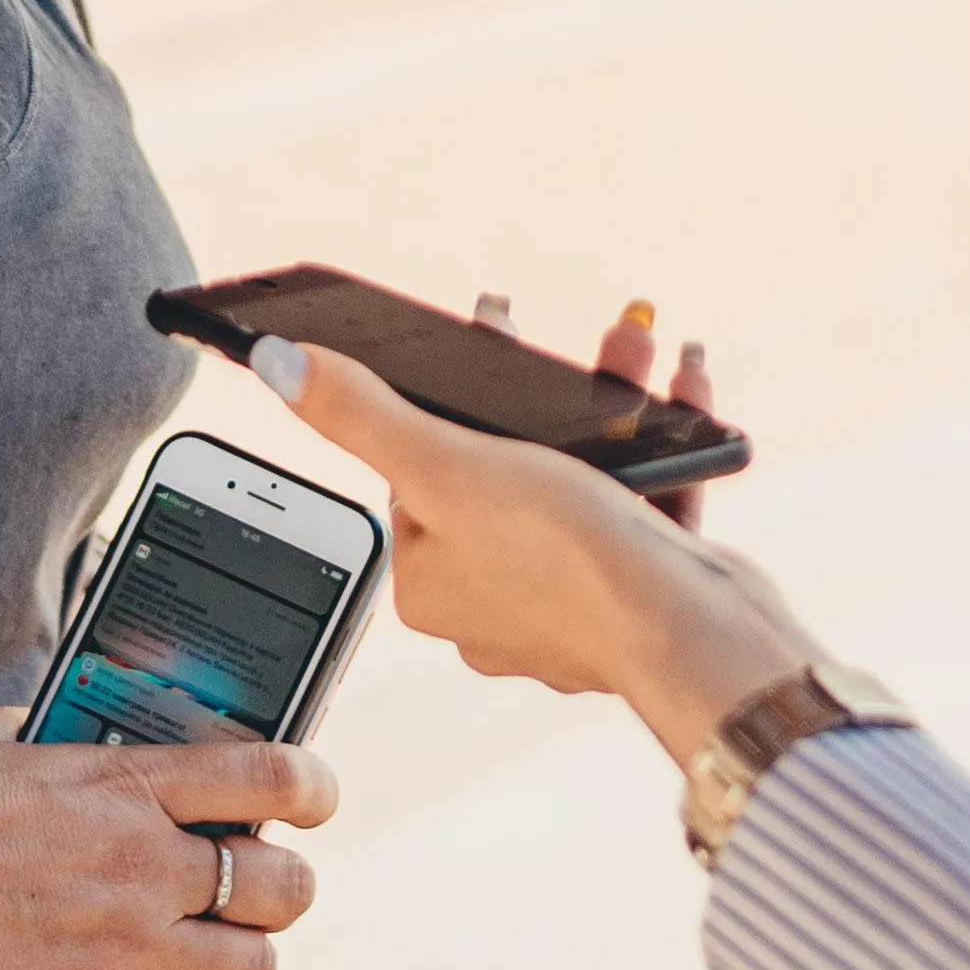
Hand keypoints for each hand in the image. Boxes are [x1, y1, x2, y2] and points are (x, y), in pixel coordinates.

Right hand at [0, 714, 332, 969]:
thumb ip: (43, 734)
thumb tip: (51, 724)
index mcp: (123, 781)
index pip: (272, 774)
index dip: (313, 789)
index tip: (312, 800)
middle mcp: (141, 864)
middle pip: (285, 887)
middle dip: (279, 892)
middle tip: (247, 896)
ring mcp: (119, 950)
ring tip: (204, 966)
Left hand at [263, 328, 823, 769]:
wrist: (694, 633)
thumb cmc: (564, 561)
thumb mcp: (447, 464)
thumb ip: (363, 414)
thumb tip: (275, 364)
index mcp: (431, 583)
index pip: (421, 473)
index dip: (453, 402)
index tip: (488, 336)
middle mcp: (493, 603)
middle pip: (508, 468)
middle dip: (551, 394)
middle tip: (577, 341)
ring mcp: (571, 605)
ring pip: (583, 482)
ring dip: (614, 404)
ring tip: (640, 346)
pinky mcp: (641, 600)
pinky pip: (644, 506)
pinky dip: (664, 446)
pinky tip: (684, 389)